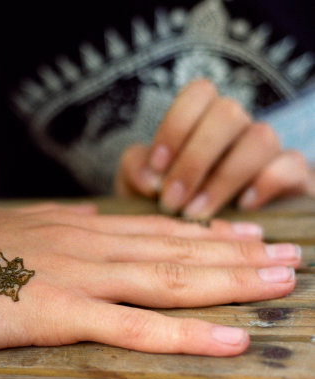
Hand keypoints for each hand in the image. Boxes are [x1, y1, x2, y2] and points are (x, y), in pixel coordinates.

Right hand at [0, 203, 300, 378]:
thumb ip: (47, 230)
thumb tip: (87, 224)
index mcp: (62, 224)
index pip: (145, 228)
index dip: (198, 231)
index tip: (240, 233)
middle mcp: (77, 241)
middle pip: (169, 248)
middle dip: (232, 253)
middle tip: (285, 256)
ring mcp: (70, 275)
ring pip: (164, 279)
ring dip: (226, 282)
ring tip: (277, 283)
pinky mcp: (54, 312)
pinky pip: (133, 327)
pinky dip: (185, 334)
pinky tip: (229, 339)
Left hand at [115, 79, 309, 217]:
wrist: (208, 234)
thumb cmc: (170, 199)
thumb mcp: (144, 184)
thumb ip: (137, 170)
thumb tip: (149, 179)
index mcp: (203, 118)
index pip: (199, 92)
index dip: (176, 126)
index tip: (156, 169)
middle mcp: (238, 127)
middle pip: (228, 112)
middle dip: (195, 160)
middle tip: (171, 201)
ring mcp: (268, 150)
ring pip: (261, 137)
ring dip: (223, 179)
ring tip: (196, 213)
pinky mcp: (294, 177)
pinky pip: (291, 166)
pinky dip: (265, 185)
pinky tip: (241, 208)